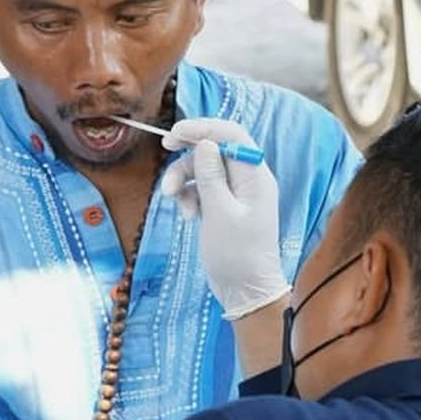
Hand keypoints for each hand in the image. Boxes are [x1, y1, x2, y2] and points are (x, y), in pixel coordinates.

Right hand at [161, 118, 289, 319]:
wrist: (246, 292)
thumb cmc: (237, 256)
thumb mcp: (219, 214)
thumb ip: (211, 177)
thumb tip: (206, 144)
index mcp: (256, 177)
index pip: (232, 135)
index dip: (203, 127)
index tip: (175, 133)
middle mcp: (249, 180)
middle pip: (215, 149)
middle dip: (189, 153)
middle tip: (165, 150)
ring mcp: (237, 194)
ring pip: (205, 170)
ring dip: (184, 179)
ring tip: (172, 199)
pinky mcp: (225, 207)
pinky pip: (203, 189)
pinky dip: (190, 196)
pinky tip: (186, 215)